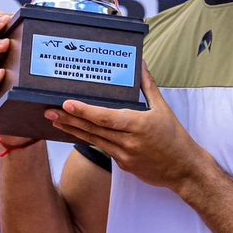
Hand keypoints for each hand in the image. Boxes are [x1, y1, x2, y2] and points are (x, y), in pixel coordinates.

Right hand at [0, 11, 34, 149]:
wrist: (17, 123)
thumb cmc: (26, 93)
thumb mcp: (34, 70)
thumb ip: (43, 54)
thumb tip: (65, 33)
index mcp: (1, 48)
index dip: (0, 17)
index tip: (14, 14)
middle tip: (6, 21)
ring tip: (6, 44)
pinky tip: (0, 74)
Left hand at [46, 65, 211, 192]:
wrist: (183, 169)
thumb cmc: (175, 136)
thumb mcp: (163, 108)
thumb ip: (148, 85)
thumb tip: (140, 62)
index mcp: (138, 125)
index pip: (106, 117)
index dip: (84, 111)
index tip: (67, 104)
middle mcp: (128, 142)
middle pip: (93, 129)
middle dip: (70, 120)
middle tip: (49, 111)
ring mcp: (124, 156)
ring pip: (93, 140)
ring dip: (73, 130)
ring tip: (55, 120)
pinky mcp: (123, 165)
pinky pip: (102, 148)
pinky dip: (88, 139)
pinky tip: (75, 131)